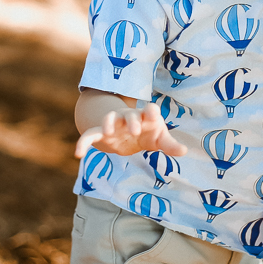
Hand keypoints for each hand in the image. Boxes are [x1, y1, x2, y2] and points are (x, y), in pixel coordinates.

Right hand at [74, 102, 188, 158]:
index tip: (154, 114)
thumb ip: (170, 144)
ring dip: (109, 123)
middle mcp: (129, 117)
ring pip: (110, 119)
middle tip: (135, 130)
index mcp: (145, 116)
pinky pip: (90, 136)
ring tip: (108, 132)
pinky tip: (78, 154)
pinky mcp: (102, 134)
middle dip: (131, 120)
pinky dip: (83, 143)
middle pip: (129, 114)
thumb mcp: (159, 139)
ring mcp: (114, 124)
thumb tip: (184, 151)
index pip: (149, 110)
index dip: (151, 111)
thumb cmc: (148, 133)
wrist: (128, 134)